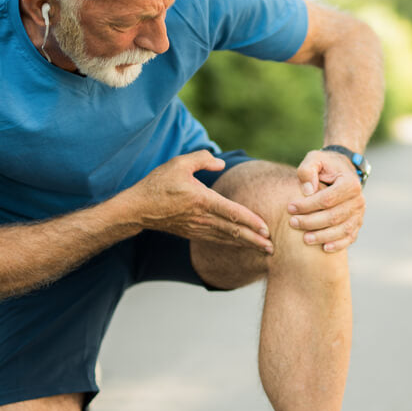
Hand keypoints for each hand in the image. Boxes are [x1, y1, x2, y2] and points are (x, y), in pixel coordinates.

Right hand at [127, 151, 272, 252]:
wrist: (138, 208)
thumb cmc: (158, 183)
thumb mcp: (179, 163)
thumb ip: (202, 159)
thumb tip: (221, 163)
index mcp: (202, 200)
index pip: (232, 212)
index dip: (251, 221)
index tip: (266, 228)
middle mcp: (202, 217)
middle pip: (234, 231)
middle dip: (255, 240)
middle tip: (273, 247)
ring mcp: (197, 228)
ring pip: (228, 238)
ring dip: (247, 245)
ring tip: (264, 251)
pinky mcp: (193, 233)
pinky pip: (217, 240)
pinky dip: (233, 244)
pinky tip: (242, 245)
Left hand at [288, 149, 365, 252]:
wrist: (342, 170)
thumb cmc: (325, 165)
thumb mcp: (314, 159)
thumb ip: (308, 170)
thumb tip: (307, 191)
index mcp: (350, 183)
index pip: (327, 199)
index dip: (307, 205)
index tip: (290, 207)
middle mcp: (358, 200)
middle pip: (334, 216)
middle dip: (311, 222)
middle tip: (292, 223)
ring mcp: (359, 213)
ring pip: (342, 230)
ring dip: (322, 236)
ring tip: (304, 239)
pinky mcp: (357, 223)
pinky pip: (350, 237)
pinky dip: (338, 244)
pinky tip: (324, 248)